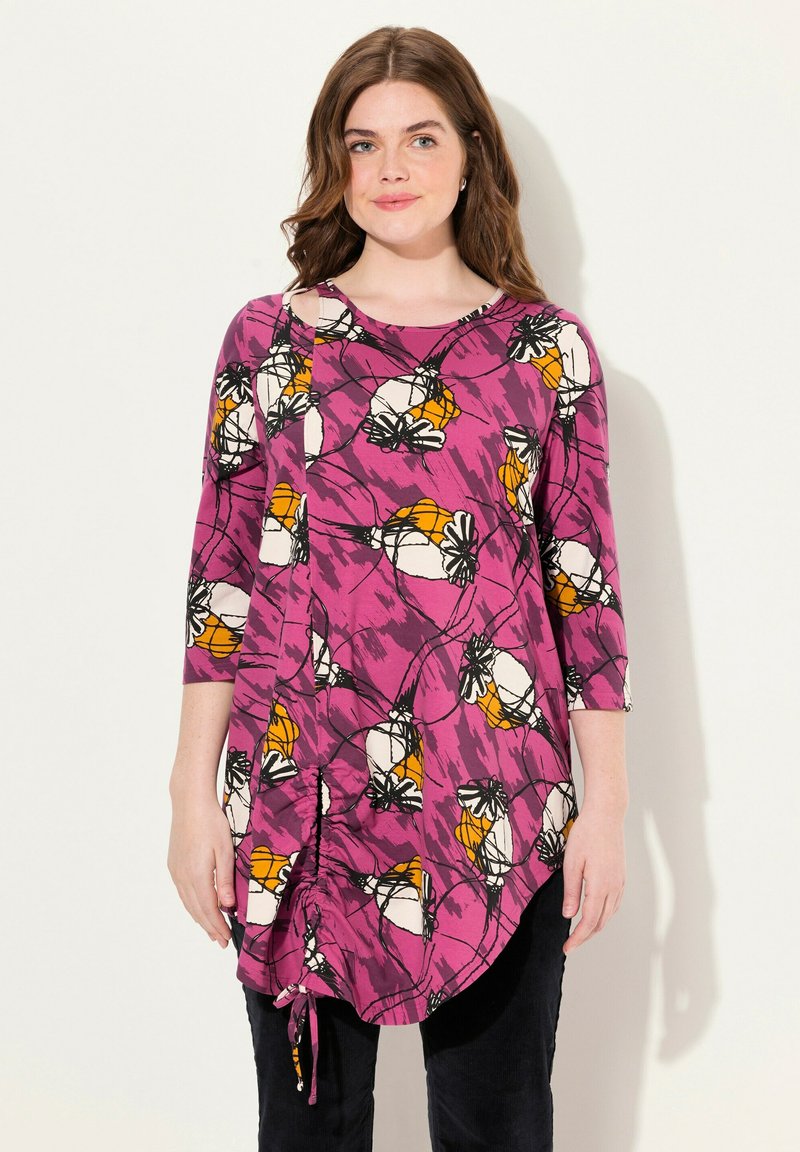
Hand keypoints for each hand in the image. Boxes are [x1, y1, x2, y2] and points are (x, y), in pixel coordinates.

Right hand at [167, 790, 235, 947]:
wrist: (190, 802)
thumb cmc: (211, 822)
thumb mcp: (226, 850)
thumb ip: (226, 880)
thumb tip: (229, 907)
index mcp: (197, 876)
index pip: (209, 910)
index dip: (218, 926)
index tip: (227, 939)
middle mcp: (183, 877)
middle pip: (197, 910)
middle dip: (209, 927)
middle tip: (221, 941)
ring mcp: (176, 871)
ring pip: (188, 903)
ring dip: (200, 918)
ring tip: (211, 929)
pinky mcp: (173, 865)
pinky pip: (183, 892)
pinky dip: (192, 905)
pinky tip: (199, 907)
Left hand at [561, 801, 625, 954]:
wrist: (606, 815)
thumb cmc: (586, 835)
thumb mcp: (571, 863)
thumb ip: (571, 891)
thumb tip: (569, 915)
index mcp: (599, 886)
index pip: (588, 922)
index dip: (577, 938)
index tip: (566, 948)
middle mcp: (613, 888)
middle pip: (600, 923)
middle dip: (585, 936)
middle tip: (570, 943)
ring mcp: (619, 883)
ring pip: (609, 915)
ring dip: (595, 927)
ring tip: (580, 931)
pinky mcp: (621, 877)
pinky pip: (614, 904)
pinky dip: (604, 915)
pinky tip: (595, 913)